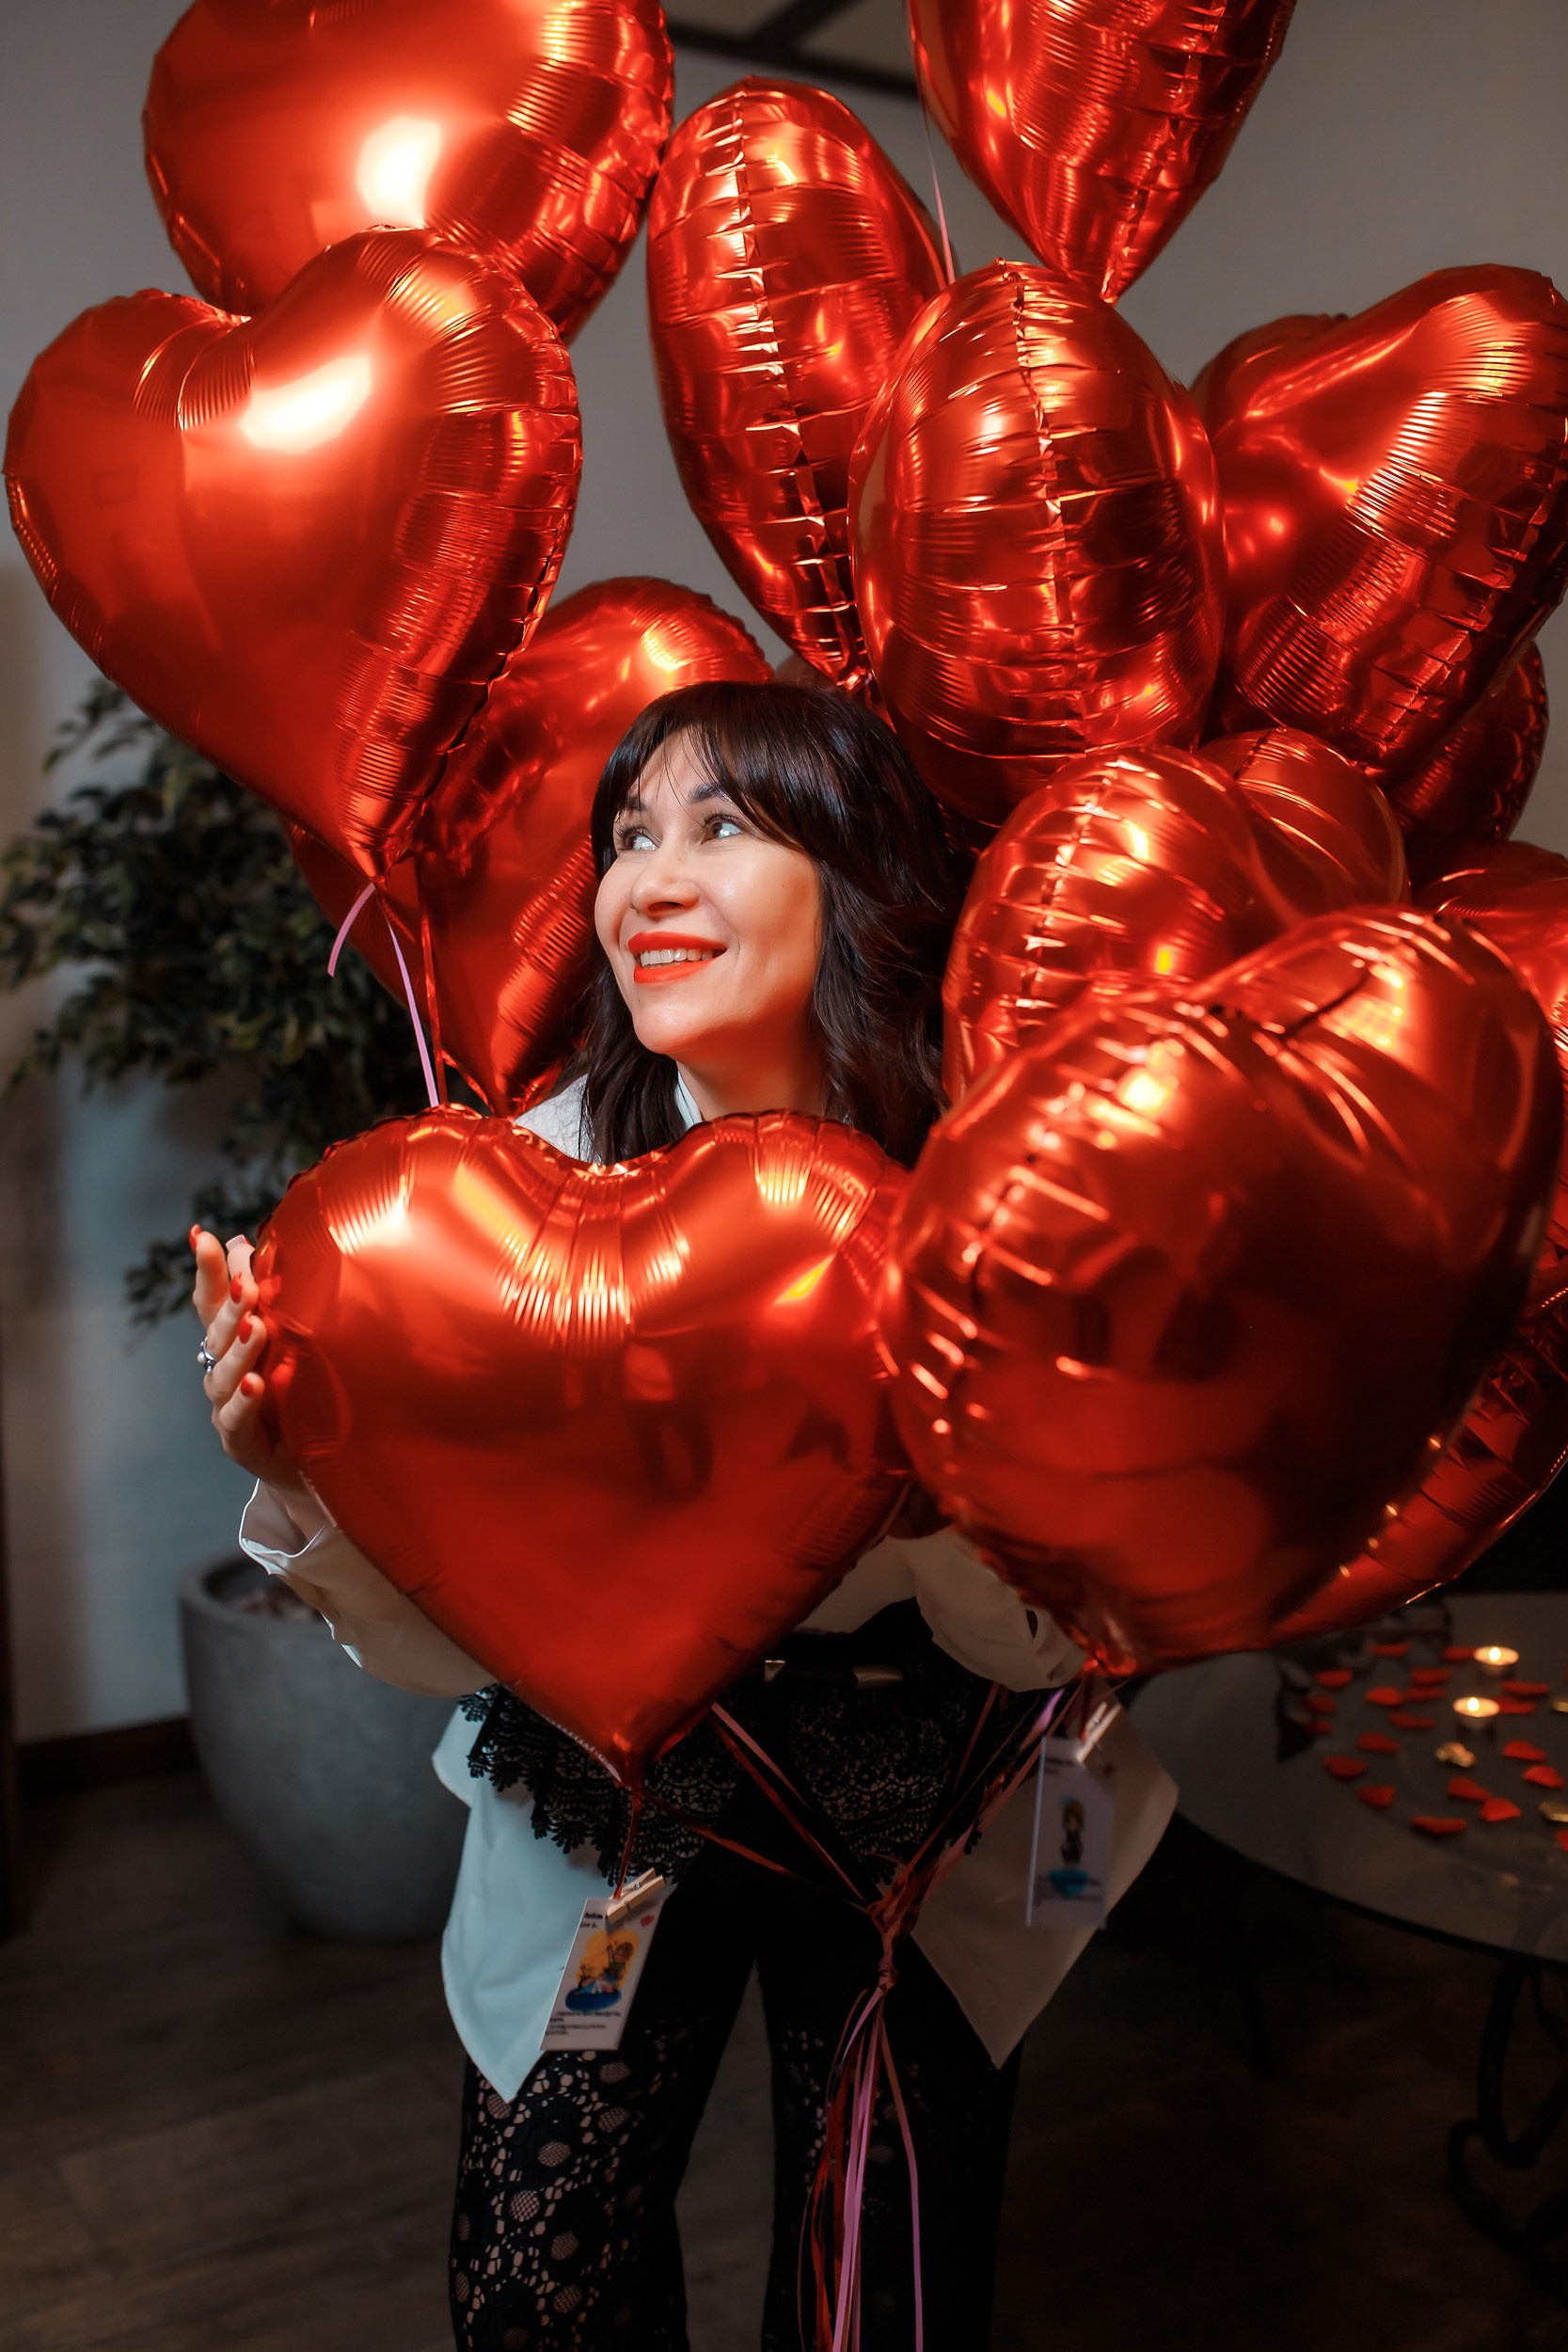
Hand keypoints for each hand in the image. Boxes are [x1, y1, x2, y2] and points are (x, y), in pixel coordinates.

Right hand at [191, 1227, 321, 1527]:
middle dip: (230, 1308)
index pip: (212, 1301)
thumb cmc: (296, 1394)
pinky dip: (245, 1402)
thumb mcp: (290, 1342)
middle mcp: (222, 1371)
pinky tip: (256, 1384)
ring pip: (223, 1376)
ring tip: (254, 1328)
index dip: (208, 1270)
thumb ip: (271, 1299)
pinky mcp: (240, 1443)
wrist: (307, 1464)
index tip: (201, 1235)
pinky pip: (236, 1421)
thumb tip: (249, 1240)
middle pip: (216, 1335)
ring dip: (239, 1350)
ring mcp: (227, 1407)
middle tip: (247, 1285)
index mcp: (230, 1342)